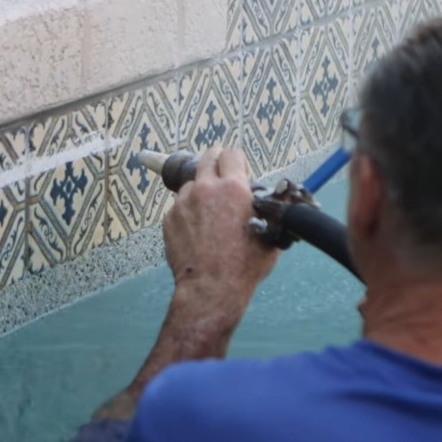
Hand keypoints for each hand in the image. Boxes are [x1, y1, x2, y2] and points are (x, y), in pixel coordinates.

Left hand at [162, 147, 280, 308]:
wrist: (211, 287)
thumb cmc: (243, 265)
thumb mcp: (270, 235)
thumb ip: (268, 212)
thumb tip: (272, 203)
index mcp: (234, 188)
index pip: (231, 154)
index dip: (235, 160)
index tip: (237, 166)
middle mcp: (206, 189)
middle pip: (208, 158)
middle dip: (215, 161)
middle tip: (220, 172)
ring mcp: (183, 202)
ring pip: (192, 185)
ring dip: (201, 192)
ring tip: (210, 214)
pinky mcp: (169, 218)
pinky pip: (179, 207)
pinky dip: (188, 213)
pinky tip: (197, 232)